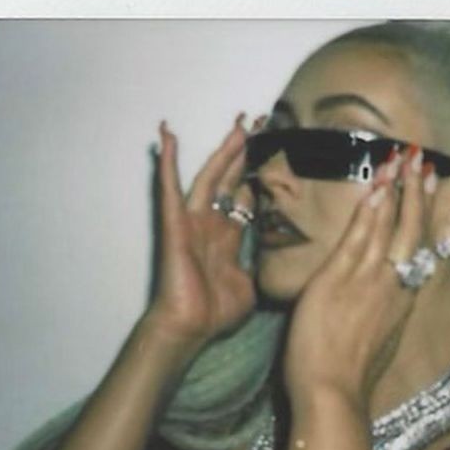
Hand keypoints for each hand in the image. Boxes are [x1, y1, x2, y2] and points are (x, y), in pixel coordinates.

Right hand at [144, 114, 264, 350]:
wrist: (191, 327)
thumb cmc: (215, 311)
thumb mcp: (250, 285)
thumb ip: (259, 266)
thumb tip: (276, 260)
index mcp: (229, 235)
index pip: (250, 195)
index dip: (263, 173)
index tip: (281, 152)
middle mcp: (212, 222)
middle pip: (233, 178)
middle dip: (248, 151)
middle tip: (264, 122)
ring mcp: (193, 221)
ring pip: (211, 176)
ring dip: (224, 149)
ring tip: (239, 123)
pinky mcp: (175, 224)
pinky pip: (169, 189)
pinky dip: (168, 163)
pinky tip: (168, 136)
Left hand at [283, 145, 435, 408]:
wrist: (332, 394)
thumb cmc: (347, 381)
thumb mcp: (377, 347)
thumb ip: (381, 321)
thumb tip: (382, 313)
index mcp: (400, 303)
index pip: (417, 251)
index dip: (424, 217)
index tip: (427, 191)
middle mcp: (392, 287)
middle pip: (412, 231)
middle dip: (418, 193)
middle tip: (423, 161)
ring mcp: (369, 282)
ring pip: (389, 227)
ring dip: (396, 190)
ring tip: (402, 158)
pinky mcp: (340, 281)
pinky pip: (360, 237)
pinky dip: (370, 210)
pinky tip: (377, 187)